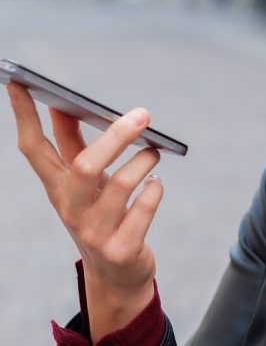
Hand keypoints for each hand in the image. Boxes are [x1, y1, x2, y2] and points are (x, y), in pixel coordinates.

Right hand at [7, 82, 162, 341]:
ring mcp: (95, 232)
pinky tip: (155, 183)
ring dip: (145, 160)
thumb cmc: (103, 213)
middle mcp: (71, 209)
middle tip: (142, 114)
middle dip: (116, 136)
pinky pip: (146, 205)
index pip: (34, 149)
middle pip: (85, 166)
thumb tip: (64, 103)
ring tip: (153, 153)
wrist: (118, 274)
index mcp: (58, 188)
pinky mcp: (123, 248)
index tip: (19, 82)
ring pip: (122, 184)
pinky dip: (156, 187)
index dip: (25, 116)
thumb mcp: (85, 183)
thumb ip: (75, 146)